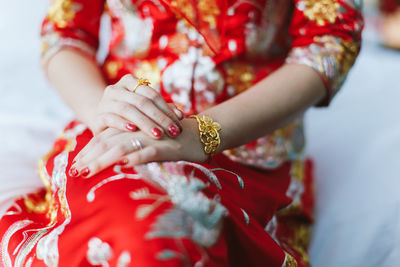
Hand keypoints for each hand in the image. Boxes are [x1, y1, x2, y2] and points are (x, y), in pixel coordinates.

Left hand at [69, 119, 207, 177]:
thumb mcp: (147, 143)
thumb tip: (113, 162)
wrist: (198, 135)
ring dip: (103, 160)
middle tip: (74, 173)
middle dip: (89, 158)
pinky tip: (123, 164)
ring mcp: (150, 139)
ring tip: (87, 172)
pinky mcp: (166, 146)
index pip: (103, 140)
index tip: (74, 168)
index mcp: (130, 131)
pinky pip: (149, 151)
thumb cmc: (171, 142)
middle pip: (107, 144)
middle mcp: (137, 132)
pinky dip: (136, 157)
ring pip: (122, 147)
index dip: (88, 153)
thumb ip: (130, 148)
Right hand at [90, 74, 182, 138]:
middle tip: (173, 132)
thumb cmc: (130, 116)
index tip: (180, 124)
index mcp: (130, 82)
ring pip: (127, 109)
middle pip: (142, 101)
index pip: (152, 94)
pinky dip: (122, 123)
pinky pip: (110, 118)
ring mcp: (105, 102)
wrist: (101, 122)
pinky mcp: (97, 116)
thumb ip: (163, 110)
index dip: (167, 109)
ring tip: (158, 134)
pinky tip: (133, 130)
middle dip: (160, 118)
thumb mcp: (146, 111)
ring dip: (144, 122)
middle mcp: (116, 89)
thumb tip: (181, 115)